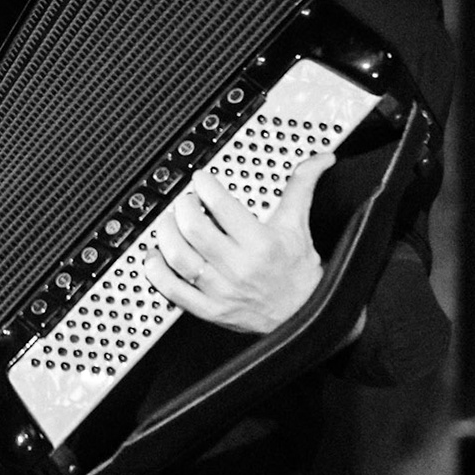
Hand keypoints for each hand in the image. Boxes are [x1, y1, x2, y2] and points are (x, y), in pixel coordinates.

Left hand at [143, 153, 333, 333]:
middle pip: (194, 229)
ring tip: (168, 222)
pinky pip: (174, 291)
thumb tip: (320, 159)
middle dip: (183, 207)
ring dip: (166, 235)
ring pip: (179, 258)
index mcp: (261, 243)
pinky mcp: (210, 310)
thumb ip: (302, 187)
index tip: (201, 180)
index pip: (222, 206)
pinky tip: (155, 257)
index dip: (205, 186)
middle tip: (185, 200)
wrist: (304, 315)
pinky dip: (158, 272)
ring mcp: (222, 290)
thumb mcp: (299, 225)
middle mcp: (239, 267)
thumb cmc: (298, 270)